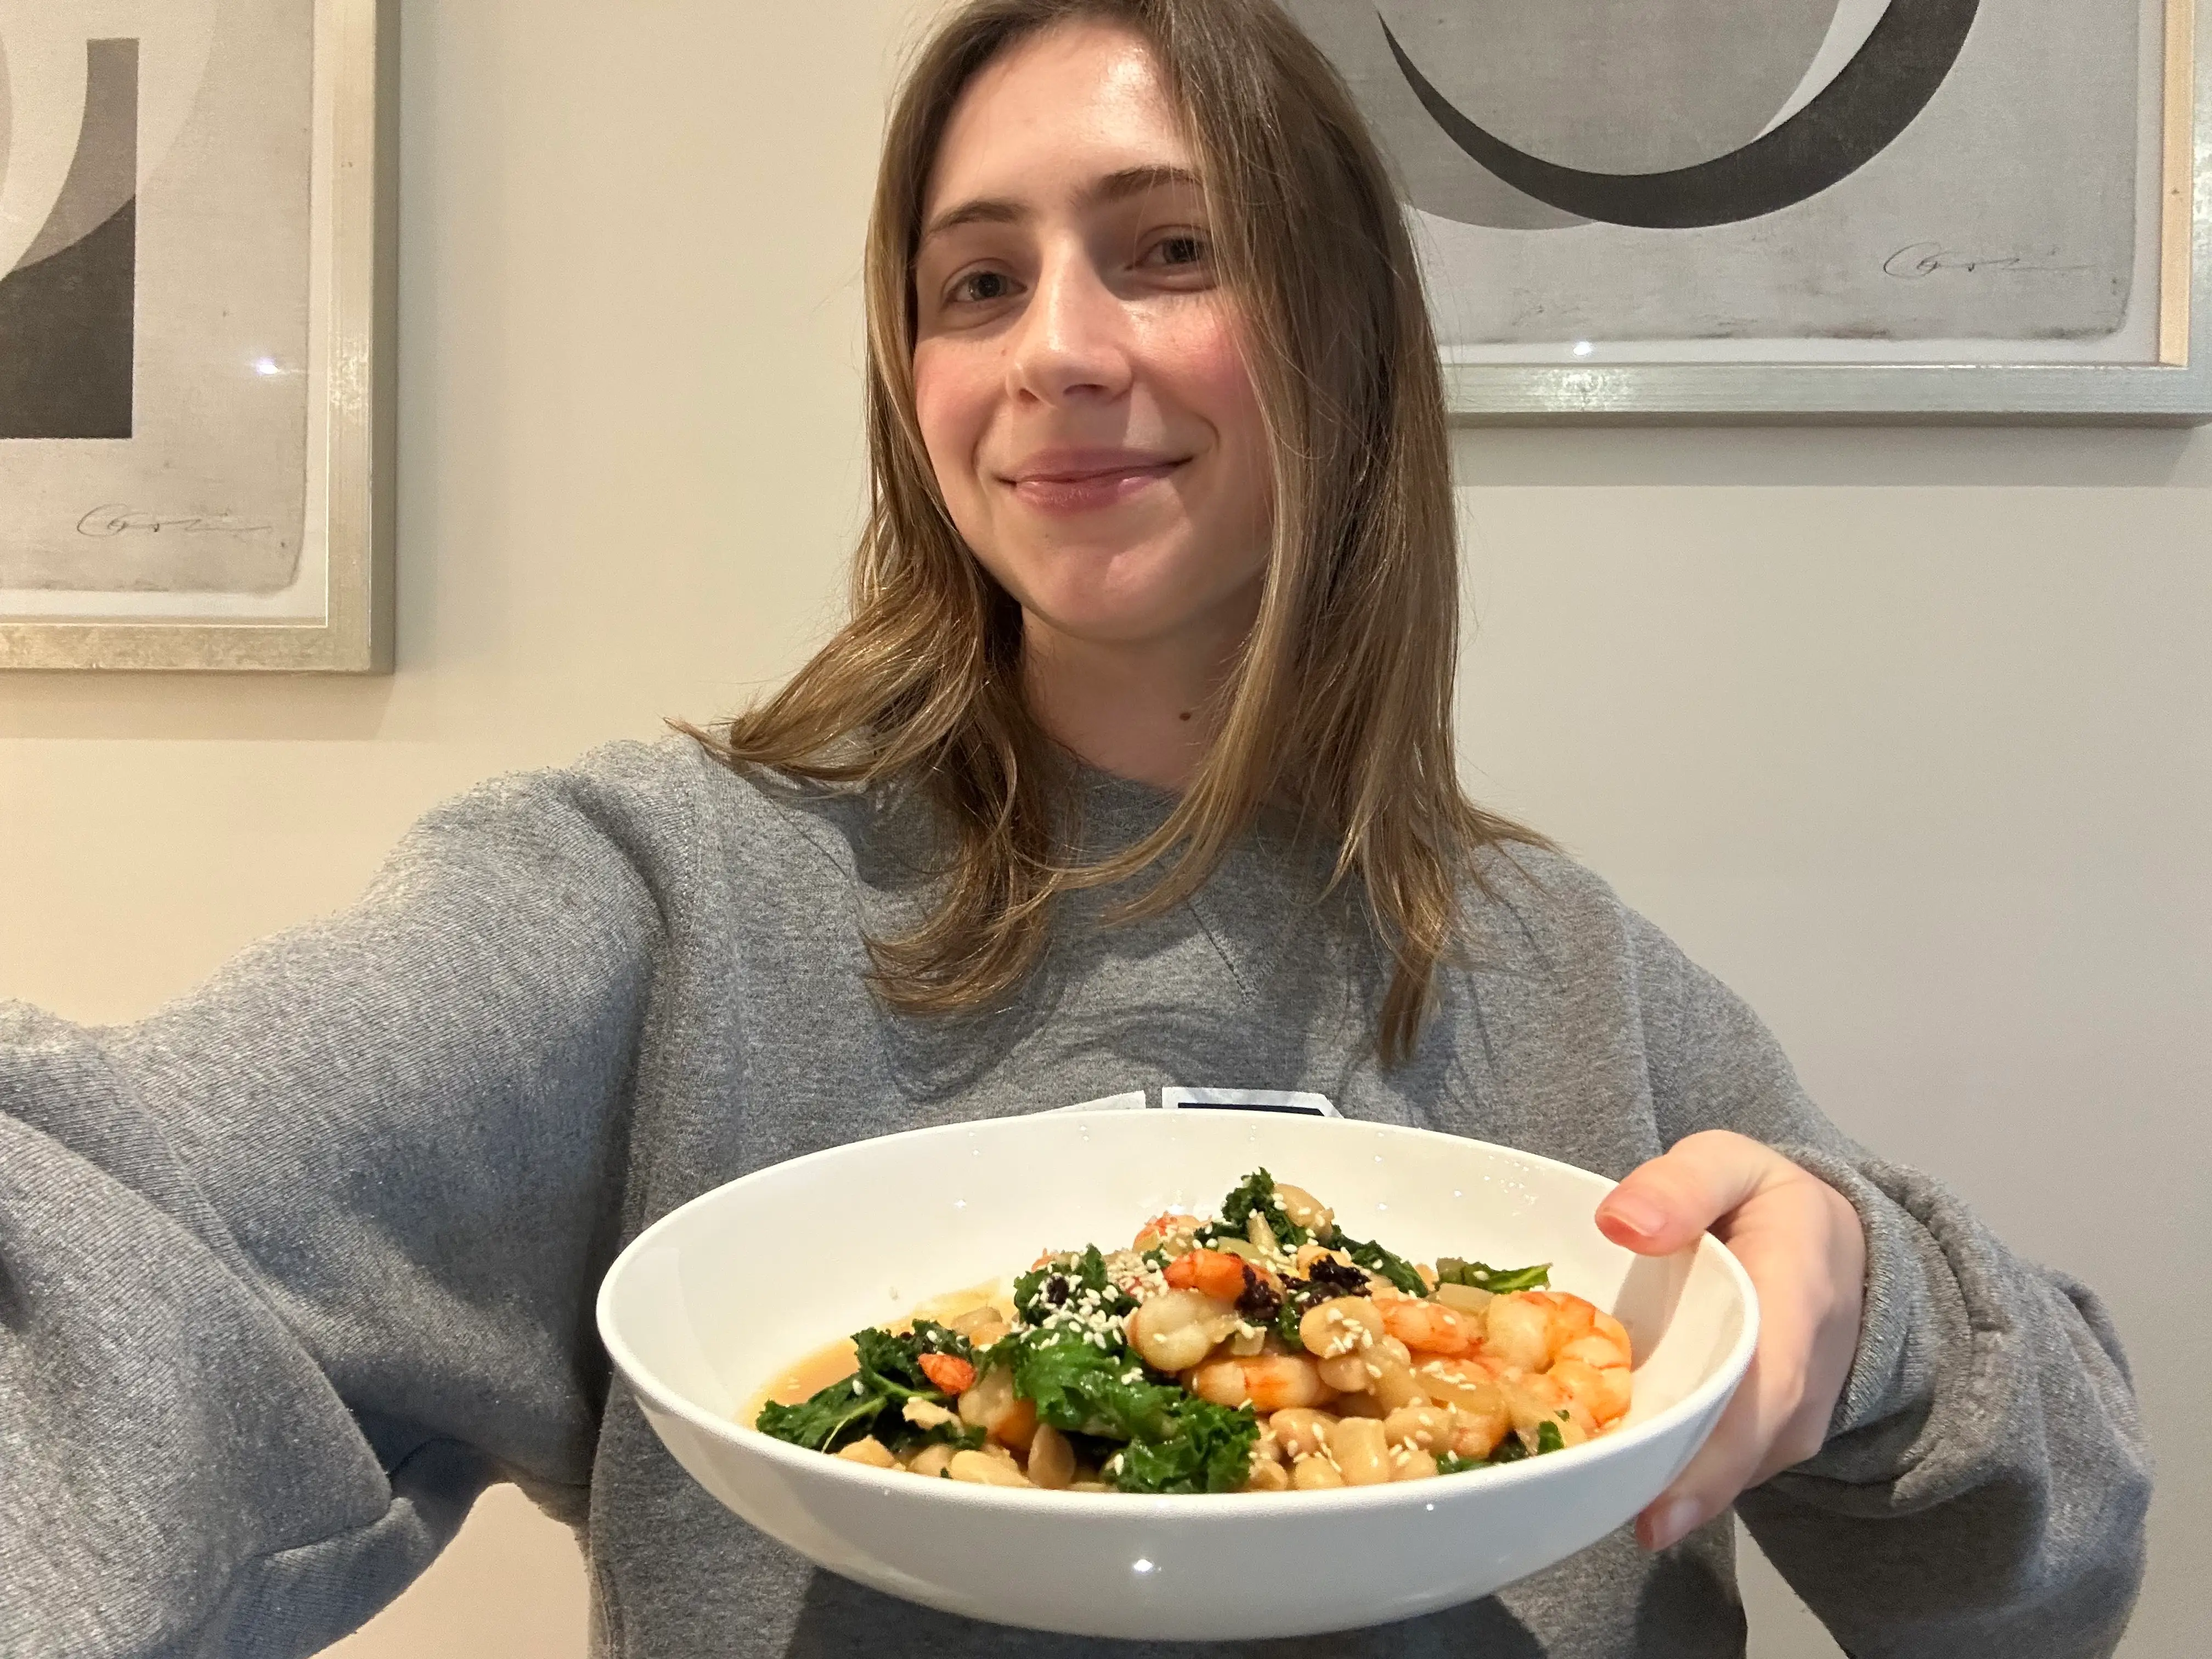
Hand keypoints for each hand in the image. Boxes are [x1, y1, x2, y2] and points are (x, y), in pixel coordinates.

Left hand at [1593, 1129, 1866, 1550]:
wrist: (1838, 1249)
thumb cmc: (1770, 1205)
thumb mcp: (1733, 1163)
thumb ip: (1683, 1183)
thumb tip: (1621, 1222)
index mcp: (1797, 1307)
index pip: (1762, 1398)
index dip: (1708, 1464)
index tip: (1651, 1513)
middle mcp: (1797, 1386)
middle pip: (1728, 1456)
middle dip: (1657, 1491)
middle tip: (1572, 1512)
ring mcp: (1778, 1424)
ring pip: (1713, 1471)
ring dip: (1647, 1486)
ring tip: (1564, 1497)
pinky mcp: (1753, 1439)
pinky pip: (1704, 1463)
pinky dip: (1653, 1469)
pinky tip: (1591, 1471)